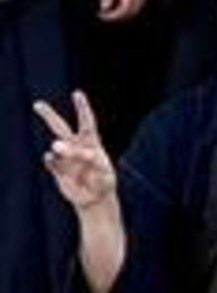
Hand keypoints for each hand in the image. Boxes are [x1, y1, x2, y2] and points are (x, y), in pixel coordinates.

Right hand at [32, 91, 112, 210]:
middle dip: (49, 116)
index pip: (87, 121)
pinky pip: (51, 162)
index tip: (77, 93)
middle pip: (61, 128)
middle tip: (37, 104)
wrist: (95, 199)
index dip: (82, 108)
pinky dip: (50, 160)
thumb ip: (88, 159)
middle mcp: (76, 147)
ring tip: (58, 147)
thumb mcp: (103, 170)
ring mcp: (65, 158)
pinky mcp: (58, 171)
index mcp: (91, 143)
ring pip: (56, 145)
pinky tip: (51, 157)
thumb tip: (66, 151)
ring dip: (60, 146)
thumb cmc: (103, 181)